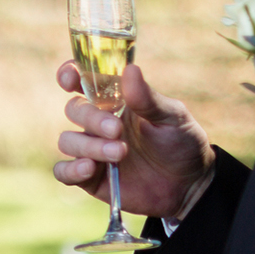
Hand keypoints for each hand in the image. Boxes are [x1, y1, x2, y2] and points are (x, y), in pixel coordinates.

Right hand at [52, 62, 214, 219]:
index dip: (69, 74)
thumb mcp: (173, 117)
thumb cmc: (181, 142)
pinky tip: (90, 168)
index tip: (69, 79)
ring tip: (120, 153)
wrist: (190, 184)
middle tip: (117, 130)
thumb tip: (130, 69)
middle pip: (74, 110)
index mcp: (115, 100)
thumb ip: (148, 98)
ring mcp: (91, 149)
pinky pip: (63, 172)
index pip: (82, 80)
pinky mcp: (90, 177)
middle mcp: (98, 122)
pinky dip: (71, 169)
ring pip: (67, 140)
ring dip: (89, 146)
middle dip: (91, 118)